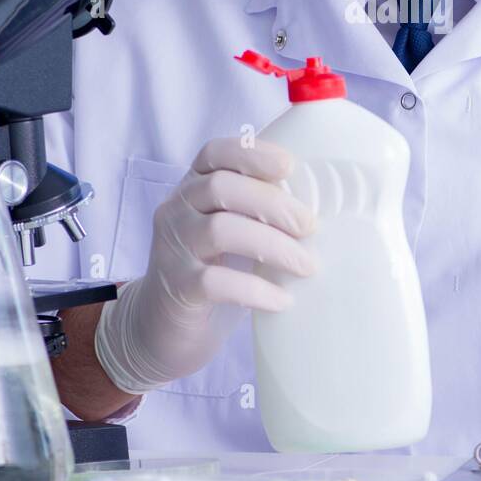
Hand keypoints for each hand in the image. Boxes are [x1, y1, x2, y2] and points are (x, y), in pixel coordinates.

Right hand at [94, 137, 316, 393]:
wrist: (162, 327)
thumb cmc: (212, 269)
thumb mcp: (230, 230)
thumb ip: (257, 212)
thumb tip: (318, 207)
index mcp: (192, 188)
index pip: (213, 154)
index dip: (251, 154)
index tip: (289, 165)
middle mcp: (176, 210)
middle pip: (220, 187)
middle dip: (273, 203)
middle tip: (310, 226)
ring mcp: (172, 248)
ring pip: (220, 230)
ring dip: (272, 245)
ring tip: (306, 265)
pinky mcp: (176, 288)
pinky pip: (216, 282)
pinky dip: (255, 290)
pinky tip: (282, 300)